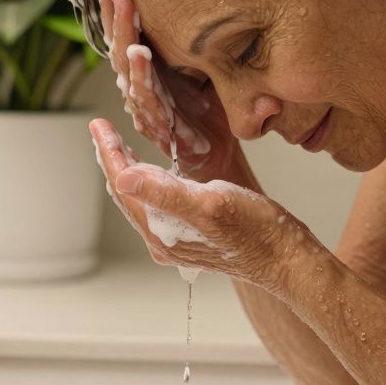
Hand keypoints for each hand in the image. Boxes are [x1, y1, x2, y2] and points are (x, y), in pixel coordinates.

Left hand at [90, 118, 312, 290]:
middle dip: (112, 160)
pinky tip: (152, 171)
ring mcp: (175, 241)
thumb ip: (165, 192)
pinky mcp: (189, 238)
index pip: (123, 185)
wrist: (286, 259)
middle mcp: (162, 240)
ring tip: (118, 145)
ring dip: (127, 170)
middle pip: (126, 194)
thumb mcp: (211, 203)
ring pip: (139, 200)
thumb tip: (124, 177)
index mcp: (162, 231)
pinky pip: (155, 206)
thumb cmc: (257, 230)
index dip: (110, 152)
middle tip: (102, 130)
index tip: (99, 125)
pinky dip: (147, 182)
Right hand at [98, 0, 244, 181]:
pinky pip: (148, 97)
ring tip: (124, 9)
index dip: (116, 11)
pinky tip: (141, 53)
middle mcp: (141, 89)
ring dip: (125, 37)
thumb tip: (209, 3)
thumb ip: (197, 46)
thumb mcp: (206, 70)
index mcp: (149, 73)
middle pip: (121, 48)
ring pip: (129, 69)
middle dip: (114, 16)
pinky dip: (143, 75)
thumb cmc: (208, 115)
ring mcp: (147, 108)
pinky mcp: (159, 128)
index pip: (128, 37)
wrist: (219, 159)